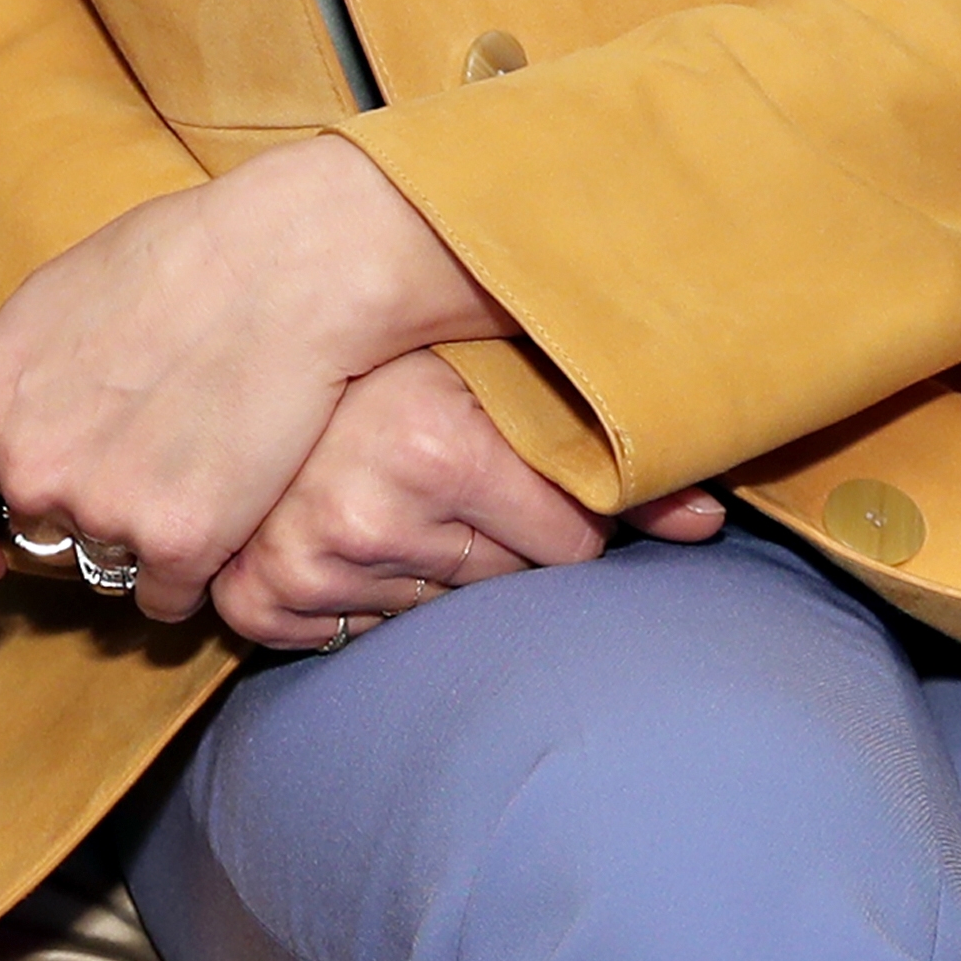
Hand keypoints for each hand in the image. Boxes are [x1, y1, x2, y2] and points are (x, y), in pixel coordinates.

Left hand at [0, 138, 505, 624]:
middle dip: (73, 515)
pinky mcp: (183, 544)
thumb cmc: (168, 262)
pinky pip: (169, 594)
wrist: (286, 268)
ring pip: (106, 566)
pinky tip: (220, 497)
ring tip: (184, 456)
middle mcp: (30, 472)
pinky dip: (193, 565)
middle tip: (133, 452)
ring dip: (135, 539)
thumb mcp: (43, 303)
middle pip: (35, 542)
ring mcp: (105, 515)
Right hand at [208, 348, 724, 650]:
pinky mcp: (262, 596)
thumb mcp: (497, 373)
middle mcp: (370, 507)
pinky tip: (345, 538)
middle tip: (441, 478)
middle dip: (490, 546)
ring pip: (437, 613)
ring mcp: (309, 557)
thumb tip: (711, 523)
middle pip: (505, 586)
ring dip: (425, 572)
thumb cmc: (390, 347)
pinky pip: (355, 635)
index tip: (512, 467)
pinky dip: (357, 600)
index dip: (555, 513)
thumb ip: (612, 453)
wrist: (249, 326)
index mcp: (436, 441)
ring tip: (388, 495)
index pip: (569, 544)